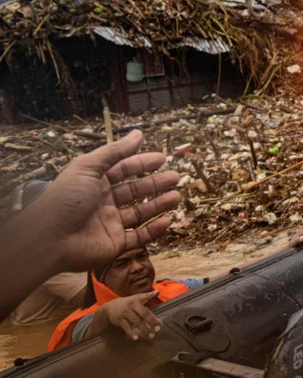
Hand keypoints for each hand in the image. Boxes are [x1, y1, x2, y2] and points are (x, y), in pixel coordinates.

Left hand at [27, 130, 179, 272]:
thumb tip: (139, 133)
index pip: (123, 170)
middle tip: (176, 177)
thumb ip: (115, 151)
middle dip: (156, 184)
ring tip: (177, 197)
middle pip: (135, 191)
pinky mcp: (115, 244)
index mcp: (95, 182)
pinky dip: (154, 230)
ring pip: (140, 213)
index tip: (162, 158)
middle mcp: (104, 202)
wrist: (49, 239)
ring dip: (159, 204)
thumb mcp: (88, 167)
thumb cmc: (67, 198)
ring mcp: (110, 224)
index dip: (142, 163)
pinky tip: (167, 221)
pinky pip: (139, 237)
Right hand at [97, 291, 161, 340]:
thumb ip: (148, 296)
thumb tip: (158, 291)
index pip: (147, 302)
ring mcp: (125, 313)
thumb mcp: (137, 298)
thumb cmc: (129, 303)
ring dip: (144, 329)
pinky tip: (136, 338)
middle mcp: (132, 305)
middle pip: (143, 314)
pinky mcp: (119, 320)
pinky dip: (131, 333)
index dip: (152, 302)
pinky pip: (126, 327)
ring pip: (136, 322)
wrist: (111, 307)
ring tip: (151, 336)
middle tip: (158, 330)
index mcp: (138, 299)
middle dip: (151, 322)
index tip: (159, 311)